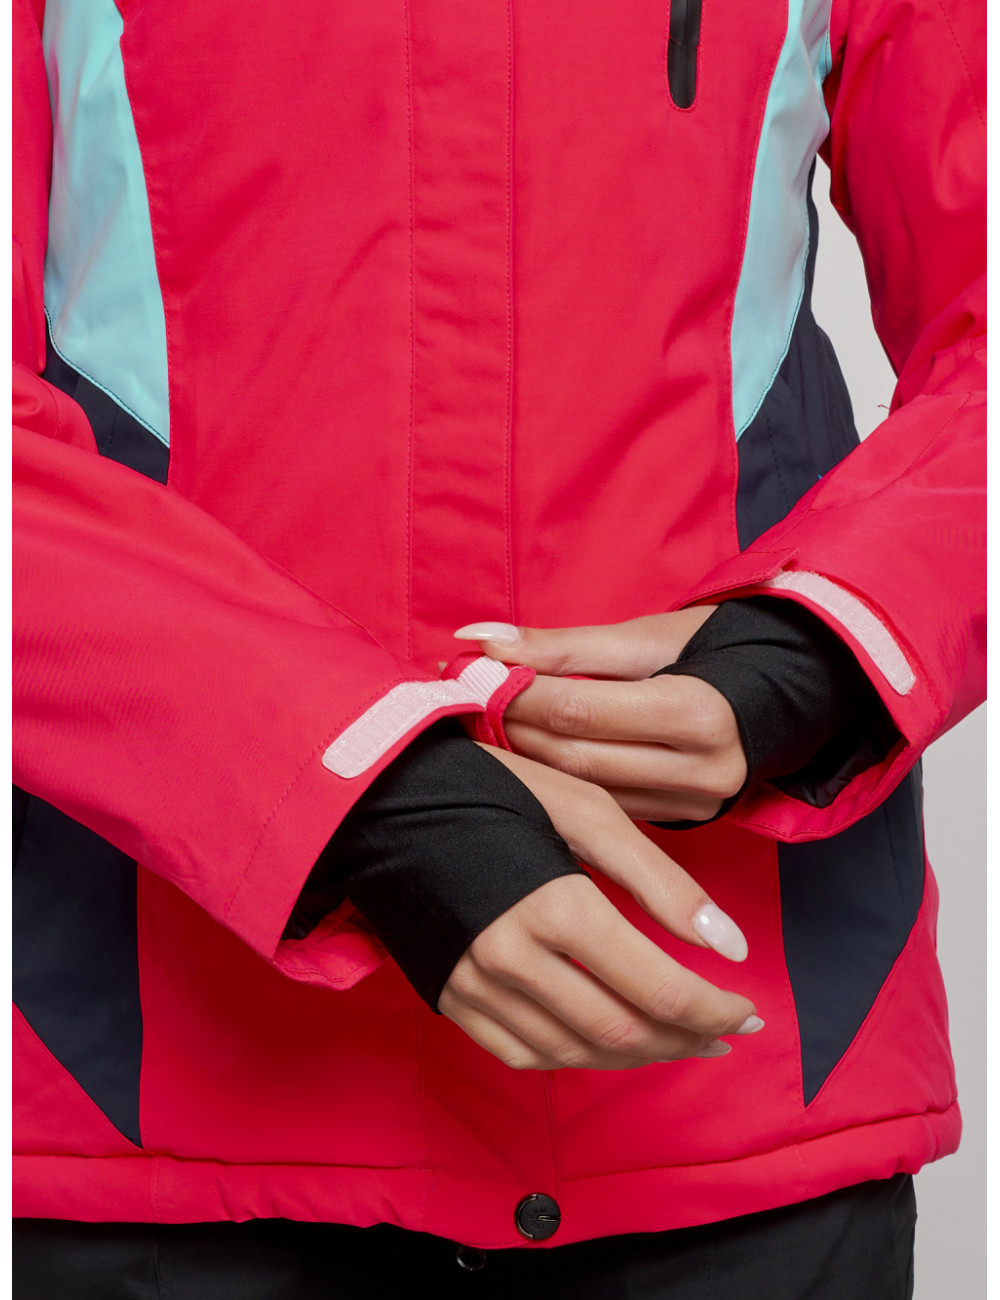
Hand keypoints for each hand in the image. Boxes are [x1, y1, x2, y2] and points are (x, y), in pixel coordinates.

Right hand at [438, 746, 761, 1069]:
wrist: (388, 796)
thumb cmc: (499, 787)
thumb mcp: (590, 810)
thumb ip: (662, 882)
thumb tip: (730, 945)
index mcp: (556, 906)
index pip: (659, 989)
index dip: (714, 1009)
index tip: (748, 1010)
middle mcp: (511, 957)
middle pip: (621, 1031)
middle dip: (685, 1038)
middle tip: (722, 1029)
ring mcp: (473, 984)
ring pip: (574, 1052)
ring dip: (636, 1054)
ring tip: (675, 1037)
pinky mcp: (448, 995)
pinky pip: (521, 1053)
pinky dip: (574, 1056)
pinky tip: (605, 1038)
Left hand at [454, 612, 746, 821]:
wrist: (791, 691)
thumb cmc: (715, 648)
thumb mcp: (643, 637)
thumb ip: (561, 645)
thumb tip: (479, 638)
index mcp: (696, 712)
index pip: (578, 710)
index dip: (515, 692)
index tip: (468, 671)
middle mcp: (699, 770)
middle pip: (575, 757)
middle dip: (510, 728)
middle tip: (460, 699)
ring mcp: (692, 805)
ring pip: (583, 791)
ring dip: (526, 760)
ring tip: (480, 728)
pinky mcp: (681, 822)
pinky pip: (604, 809)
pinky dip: (559, 784)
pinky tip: (522, 763)